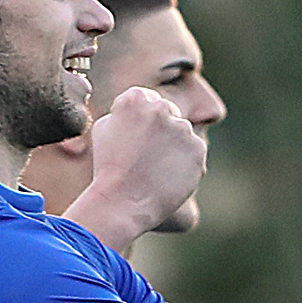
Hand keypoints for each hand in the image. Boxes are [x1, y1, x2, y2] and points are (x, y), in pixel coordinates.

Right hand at [71, 87, 207, 246]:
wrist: (122, 203)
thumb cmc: (107, 168)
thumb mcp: (103, 129)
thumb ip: (124, 112)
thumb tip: (141, 110)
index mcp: (136, 99)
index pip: (145, 99)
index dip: (139, 120)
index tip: (133, 139)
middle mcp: (162, 108)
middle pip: (167, 113)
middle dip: (159, 130)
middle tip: (145, 157)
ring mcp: (183, 129)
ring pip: (181, 134)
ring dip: (172, 147)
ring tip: (153, 170)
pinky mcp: (198, 149)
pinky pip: (193, 152)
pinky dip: (184, 163)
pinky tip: (166, 177)